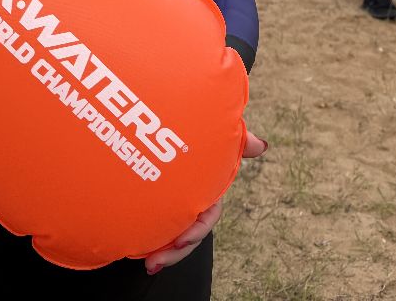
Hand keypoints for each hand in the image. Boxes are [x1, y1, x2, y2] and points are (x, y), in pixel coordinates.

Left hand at [142, 129, 266, 274]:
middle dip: (174, 252)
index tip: (181, 239)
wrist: (158, 131)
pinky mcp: (151, 209)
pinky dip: (146, 241)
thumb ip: (238, 143)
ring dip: (161, 253)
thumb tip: (261, 145)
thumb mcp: (217, 141)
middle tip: (154, 262)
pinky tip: (134, 250)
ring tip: (148, 264)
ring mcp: (171, 208)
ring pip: (169, 236)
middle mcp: (190, 203)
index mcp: (206, 192)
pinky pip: (152, 229)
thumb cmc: (197, 137)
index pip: (207, 218)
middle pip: (186, 235)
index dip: (196, 230)